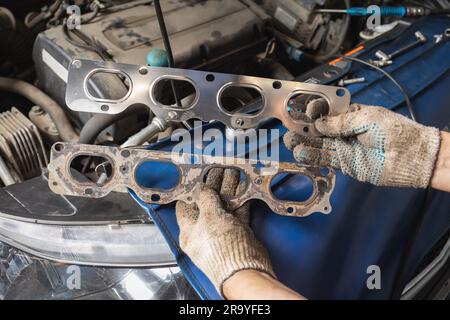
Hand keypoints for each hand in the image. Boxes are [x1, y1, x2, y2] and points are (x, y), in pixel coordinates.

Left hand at [176, 168, 274, 295]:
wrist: (245, 268)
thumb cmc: (221, 248)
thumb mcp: (209, 217)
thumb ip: (205, 199)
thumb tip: (200, 187)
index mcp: (190, 230)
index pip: (186, 205)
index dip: (191, 188)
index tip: (197, 173)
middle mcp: (204, 230)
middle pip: (207, 202)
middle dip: (213, 184)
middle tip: (218, 168)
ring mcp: (222, 231)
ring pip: (224, 205)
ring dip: (228, 188)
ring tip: (231, 171)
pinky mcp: (238, 232)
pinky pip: (238, 211)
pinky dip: (241, 199)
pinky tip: (243, 187)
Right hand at [284, 104, 440, 187]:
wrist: (410, 157)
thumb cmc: (394, 132)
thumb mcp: (367, 119)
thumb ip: (341, 122)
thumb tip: (320, 123)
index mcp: (353, 115)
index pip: (328, 112)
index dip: (315, 112)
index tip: (304, 111)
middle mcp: (346, 131)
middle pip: (320, 129)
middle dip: (304, 129)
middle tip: (290, 128)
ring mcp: (345, 148)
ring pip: (320, 145)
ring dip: (304, 143)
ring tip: (290, 142)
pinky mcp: (345, 163)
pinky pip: (325, 159)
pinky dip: (312, 157)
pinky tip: (301, 153)